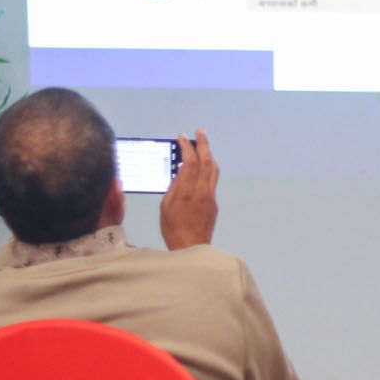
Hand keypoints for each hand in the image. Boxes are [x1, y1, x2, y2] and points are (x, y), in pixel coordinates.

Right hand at [160, 129, 219, 249]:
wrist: (191, 247)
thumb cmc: (173, 229)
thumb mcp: (166, 206)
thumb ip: (173, 186)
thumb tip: (179, 172)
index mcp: (187, 191)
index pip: (190, 162)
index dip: (187, 147)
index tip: (182, 137)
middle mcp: (202, 191)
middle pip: (207, 161)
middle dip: (203, 143)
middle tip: (200, 131)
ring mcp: (210, 196)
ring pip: (213, 169)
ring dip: (209, 154)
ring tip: (203, 144)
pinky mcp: (214, 202)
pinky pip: (213, 179)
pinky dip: (209, 167)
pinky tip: (203, 165)